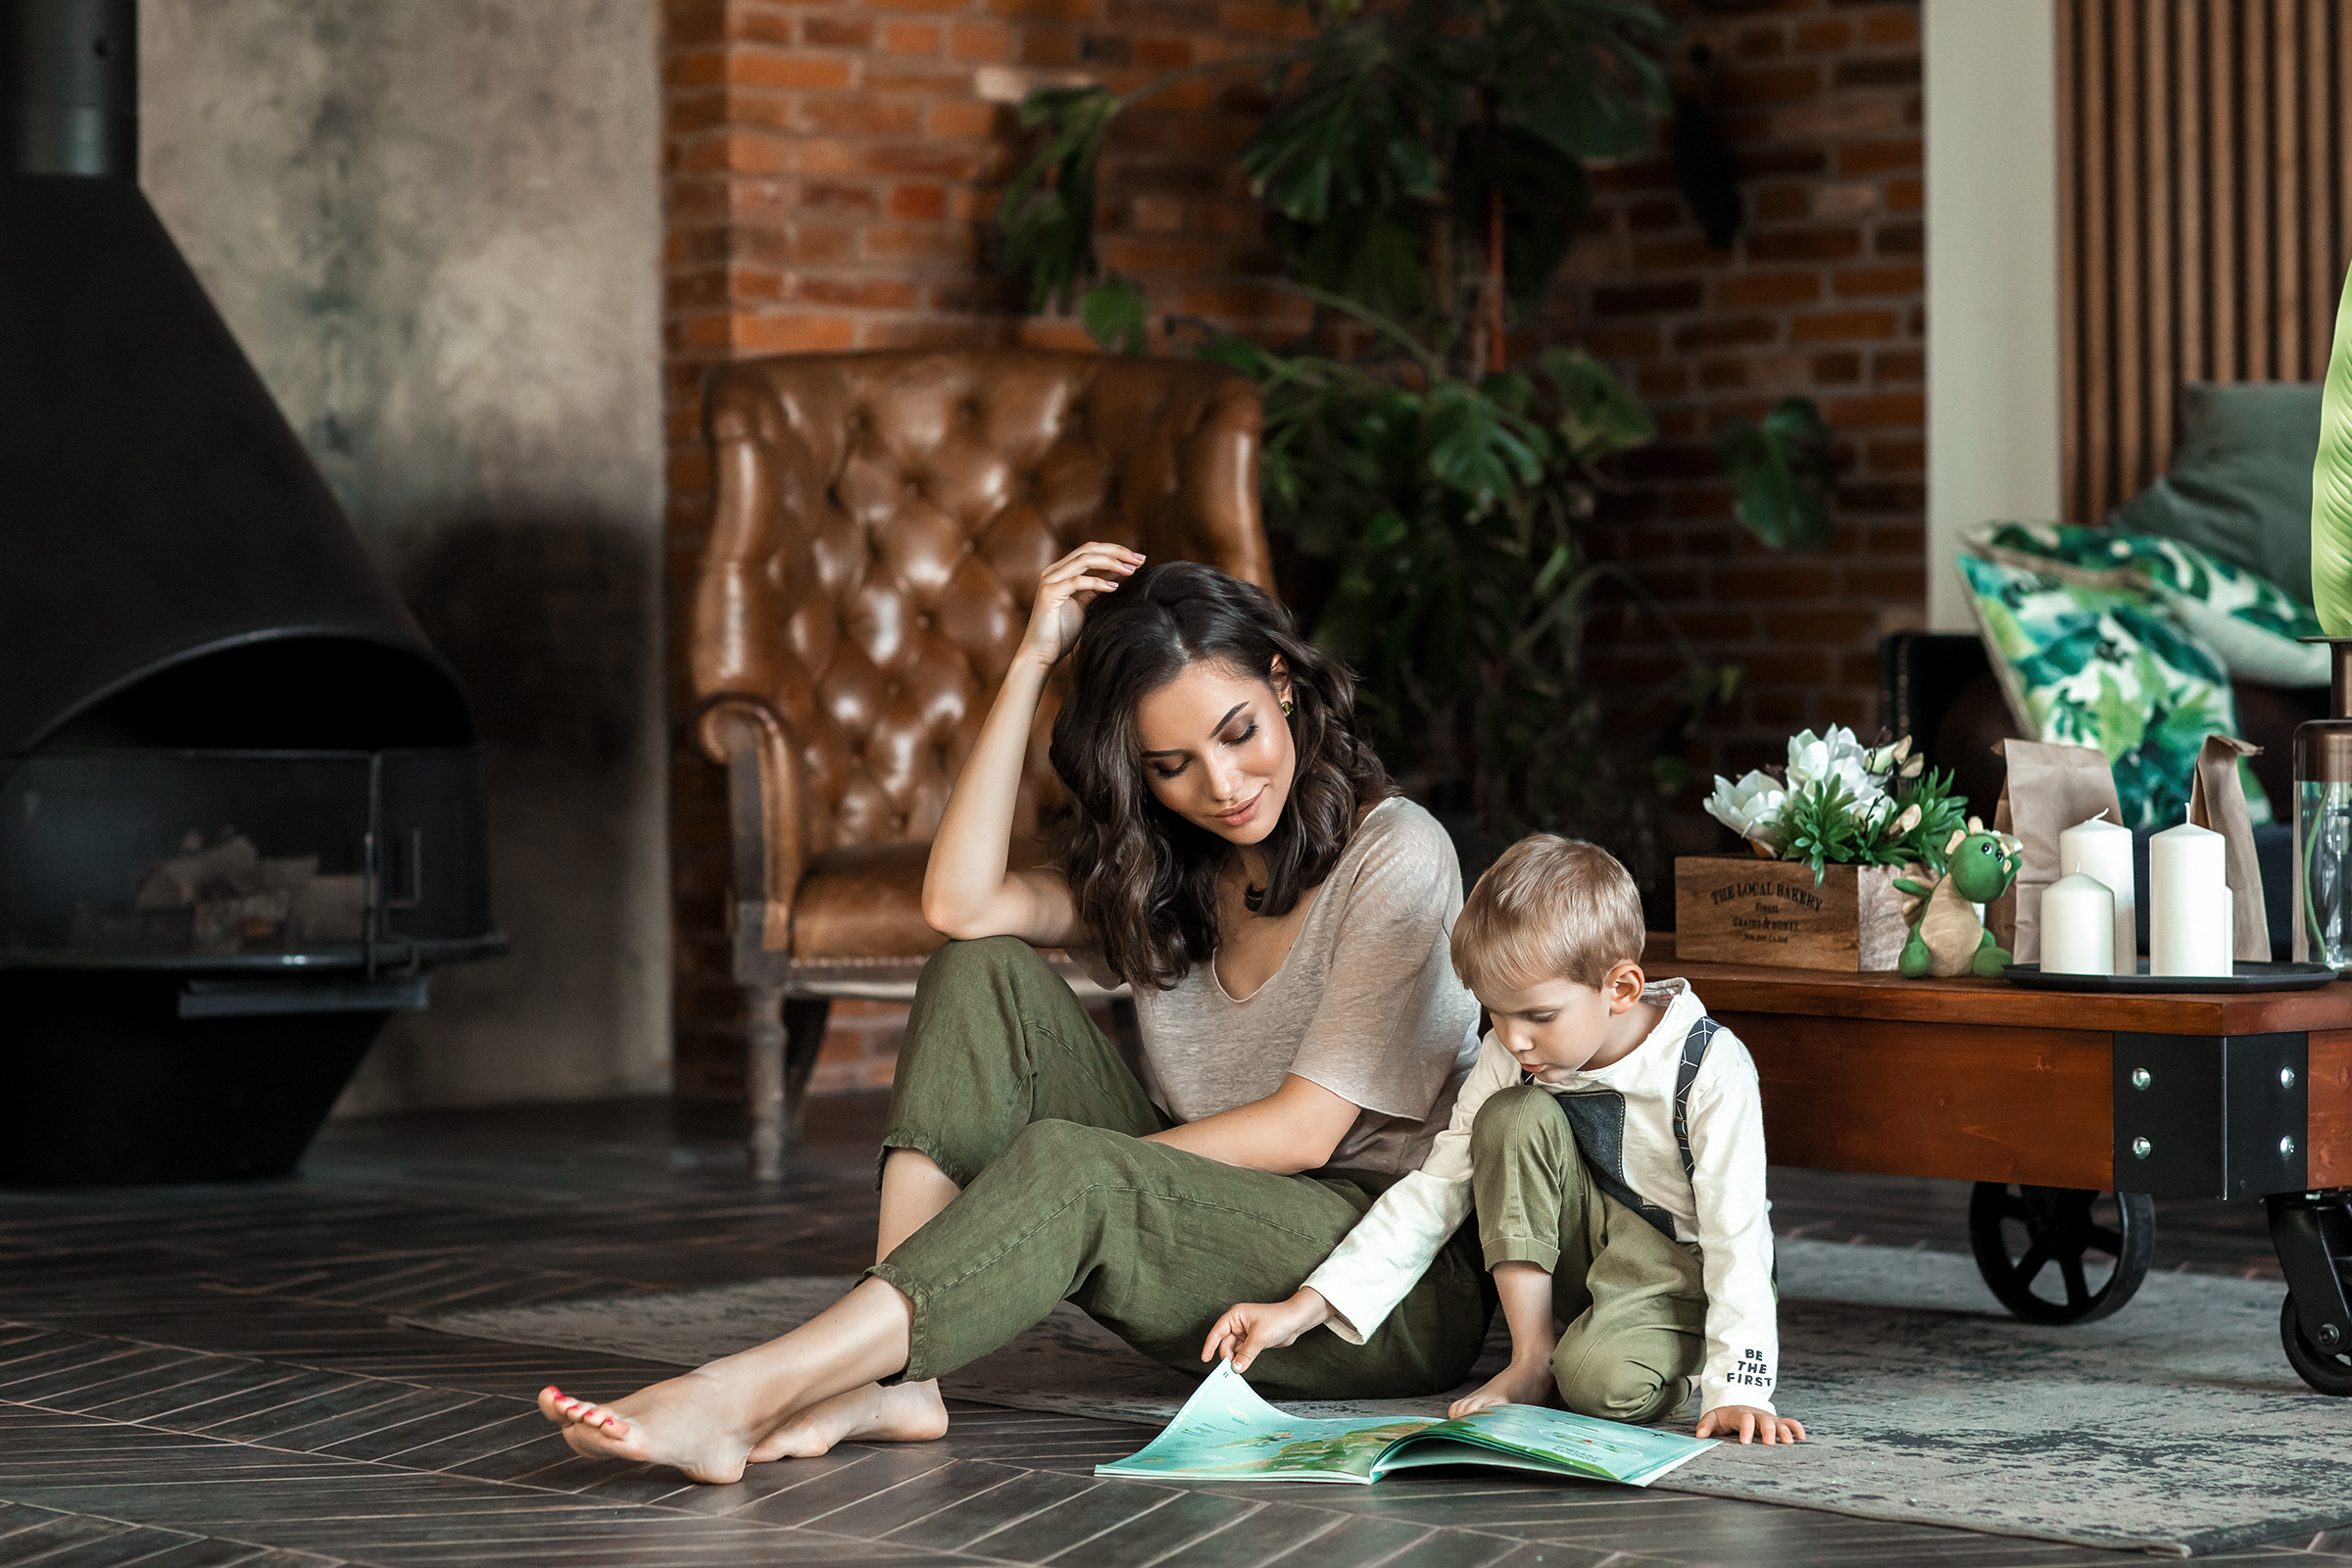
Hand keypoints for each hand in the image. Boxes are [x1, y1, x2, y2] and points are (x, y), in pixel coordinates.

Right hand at [1019, 542, 1144, 668]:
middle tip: (1140, 560)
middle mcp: (1054, 571)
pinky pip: (1077, 581)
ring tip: (1130, 570)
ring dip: (1111, 563)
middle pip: (1089, 549)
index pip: (1091, 551)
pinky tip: (1115, 588)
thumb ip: (1097, 587)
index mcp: (1061, 571)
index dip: (1116, 551)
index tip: (1138, 559)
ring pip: (1084, 560)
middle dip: (1117, 552)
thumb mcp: (1084, 605)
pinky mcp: (1049, 594)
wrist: (1041, 654)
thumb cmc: (1061, 633)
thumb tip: (1119, 573)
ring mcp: (1050, 580)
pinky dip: (1098, 582)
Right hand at [1200, 1288, 1333, 1371]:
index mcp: (1235, 1316)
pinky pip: (1242, 1353)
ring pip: (1233, 1350)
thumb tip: (1235, 1368)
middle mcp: (1238, 1323)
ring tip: (1237, 1370)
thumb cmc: (1278, 1320)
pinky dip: (1242, 1360)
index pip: (1217, 1332)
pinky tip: (1242, 1367)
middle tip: (1229, 1370)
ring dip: (1235, 1360)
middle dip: (1227, 1356)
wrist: (1296, 1321)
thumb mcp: (1259, 1338)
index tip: (1205, 1358)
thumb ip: (1245, 1354)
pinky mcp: (1252, 1341)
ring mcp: (1245, 1333)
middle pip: (1225, 1343)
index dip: (1209, 1345)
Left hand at [1695, 1404, 1805, 1444]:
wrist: (1738, 1403)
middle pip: (1765, 1421)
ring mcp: (1769, 1418)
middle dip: (1768, 1432)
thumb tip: (1699, 1436)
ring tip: (1789, 1443)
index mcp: (1741, 1414)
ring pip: (1780, 1422)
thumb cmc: (1726, 1415)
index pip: (1744, 1420)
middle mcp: (1758, 1415)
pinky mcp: (1778, 1421)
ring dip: (1785, 1431)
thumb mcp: (1713, 1417)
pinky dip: (1797, 1428)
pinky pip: (1790, 1422)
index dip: (1745, 1430)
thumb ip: (1706, 1425)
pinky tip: (1802, 1439)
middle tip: (1770, 1444)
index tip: (1744, 1443)